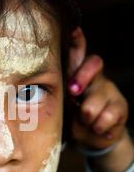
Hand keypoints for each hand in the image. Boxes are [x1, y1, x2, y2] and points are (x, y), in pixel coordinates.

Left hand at [66, 27, 128, 149]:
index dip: (78, 42)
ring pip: (95, 101)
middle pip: (94, 63)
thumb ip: (58, 97)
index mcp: (77, 76)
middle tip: (73, 91)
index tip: (74, 31)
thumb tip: (50, 91)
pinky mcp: (121, 106)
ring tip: (84, 122)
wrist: (94, 140)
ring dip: (86, 117)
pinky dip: (98, 128)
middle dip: (82, 76)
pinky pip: (107, 116)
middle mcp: (95, 78)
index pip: (78, 54)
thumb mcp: (62, 108)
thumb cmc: (73, 120)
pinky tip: (98, 129)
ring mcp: (110, 90)